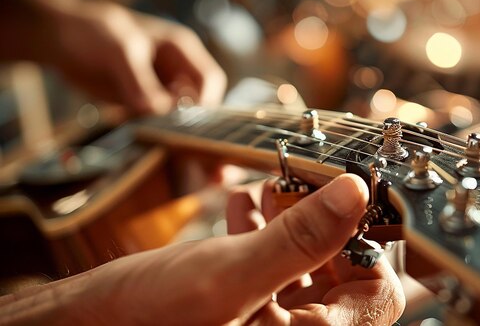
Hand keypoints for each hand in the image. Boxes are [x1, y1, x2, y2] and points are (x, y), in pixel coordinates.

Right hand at [0, 175, 403, 324]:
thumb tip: (356, 193)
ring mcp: (267, 319)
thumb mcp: (231, 275)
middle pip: (341, 274)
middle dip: (323, 224)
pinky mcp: (241, 302)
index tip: (354, 199)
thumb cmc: (147, 320)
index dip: (371, 246)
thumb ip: (300, 238)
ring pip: (304, 263)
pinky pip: (269, 263)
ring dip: (291, 220)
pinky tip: (242, 204)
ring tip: (271, 189)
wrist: (86, 324)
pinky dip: (261, 229)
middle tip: (308, 185)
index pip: (376, 297)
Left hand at [51, 0, 225, 113]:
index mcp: (181, 50)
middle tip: (163, 130)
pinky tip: (128, 127)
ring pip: (175, 117)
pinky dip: (145, 129)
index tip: (187, 121)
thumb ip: (139, 81)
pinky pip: (152, 123)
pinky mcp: (140, 104)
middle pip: (196, 102)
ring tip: (141, 127)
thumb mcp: (119, 52)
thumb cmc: (94, 31)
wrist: (60, 39)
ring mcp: (158, 90)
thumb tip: (156, 110)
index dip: (205, 101)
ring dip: (163, 127)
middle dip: (184, 119)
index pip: (210, 79)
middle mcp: (175, 72)